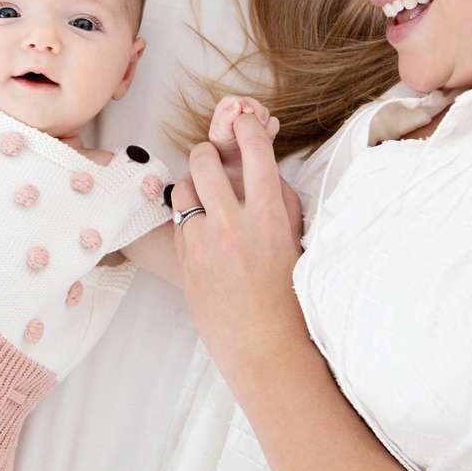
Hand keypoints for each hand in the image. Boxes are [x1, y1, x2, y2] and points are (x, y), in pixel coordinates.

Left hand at [172, 109, 305, 365]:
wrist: (265, 345)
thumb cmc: (288, 294)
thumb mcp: (294, 238)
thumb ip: (279, 198)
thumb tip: (263, 162)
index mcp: (269, 214)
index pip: (254, 149)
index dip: (247, 128)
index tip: (245, 124)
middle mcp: (233, 222)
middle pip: (205, 159)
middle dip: (208, 152)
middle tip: (214, 160)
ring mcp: (203, 240)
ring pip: (183, 186)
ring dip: (192, 183)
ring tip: (205, 195)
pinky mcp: (184, 257)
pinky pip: (177, 219)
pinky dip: (186, 215)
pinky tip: (200, 227)